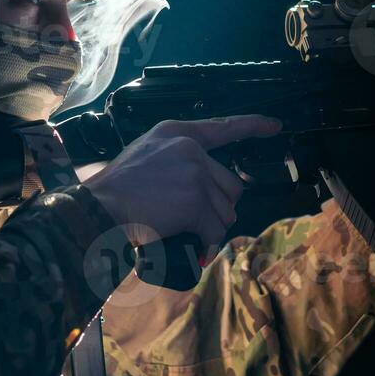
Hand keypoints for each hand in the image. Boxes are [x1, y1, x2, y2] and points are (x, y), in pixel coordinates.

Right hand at [82, 115, 282, 251]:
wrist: (100, 208)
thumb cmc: (113, 192)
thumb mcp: (143, 156)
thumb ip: (173, 161)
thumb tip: (203, 190)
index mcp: (175, 132)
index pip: (222, 127)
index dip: (252, 125)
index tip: (274, 125)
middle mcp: (190, 148)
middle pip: (229, 184)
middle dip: (218, 208)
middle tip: (194, 222)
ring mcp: (195, 173)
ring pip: (226, 210)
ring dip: (211, 228)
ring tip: (186, 233)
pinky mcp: (196, 201)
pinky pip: (215, 230)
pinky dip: (207, 245)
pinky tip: (197, 250)